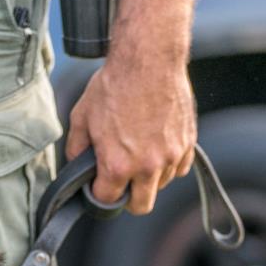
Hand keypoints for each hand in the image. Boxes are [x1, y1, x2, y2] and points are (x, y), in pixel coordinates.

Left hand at [64, 35, 196, 214]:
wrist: (148, 59)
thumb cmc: (114, 85)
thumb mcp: (81, 117)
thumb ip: (77, 149)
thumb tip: (77, 166)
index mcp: (118, 165)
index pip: (107, 200)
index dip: (99, 193)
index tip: (99, 184)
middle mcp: (148, 166)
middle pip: (140, 206)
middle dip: (128, 198)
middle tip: (121, 181)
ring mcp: (171, 156)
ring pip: (160, 186)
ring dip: (149, 177)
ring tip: (139, 151)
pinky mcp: (188, 143)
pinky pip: (179, 168)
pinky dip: (169, 163)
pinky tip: (157, 144)